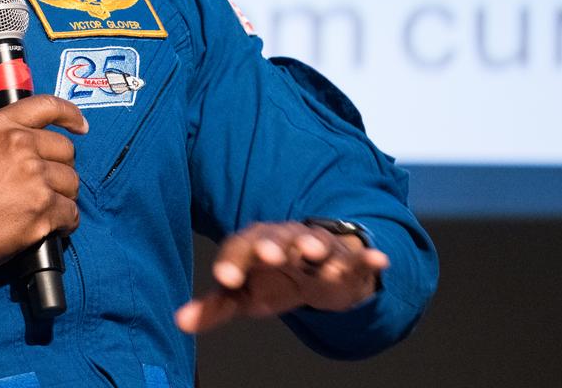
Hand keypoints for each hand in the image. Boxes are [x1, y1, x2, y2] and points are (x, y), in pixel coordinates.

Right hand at [0, 94, 87, 307]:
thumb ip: (5, 135)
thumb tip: (35, 137)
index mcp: (1, 126)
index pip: (47, 106)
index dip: (71, 115)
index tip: (81, 126)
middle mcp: (19, 145)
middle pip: (66, 151)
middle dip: (60, 170)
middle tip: (43, 186)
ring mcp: (33, 177)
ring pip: (72, 183)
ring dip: (62, 198)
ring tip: (41, 208)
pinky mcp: (42, 209)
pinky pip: (71, 213)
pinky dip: (64, 223)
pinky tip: (48, 226)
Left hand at [175, 221, 388, 332]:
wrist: (313, 265)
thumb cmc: (270, 278)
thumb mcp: (243, 294)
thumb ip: (214, 306)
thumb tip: (180, 322)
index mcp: (253, 246)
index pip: (238, 249)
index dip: (232, 263)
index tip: (225, 278)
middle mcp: (283, 240)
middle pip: (275, 238)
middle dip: (271, 245)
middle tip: (268, 255)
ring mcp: (316, 246)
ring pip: (315, 243)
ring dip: (315, 247)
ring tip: (313, 254)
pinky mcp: (345, 258)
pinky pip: (357, 256)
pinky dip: (368, 257)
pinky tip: (381, 261)